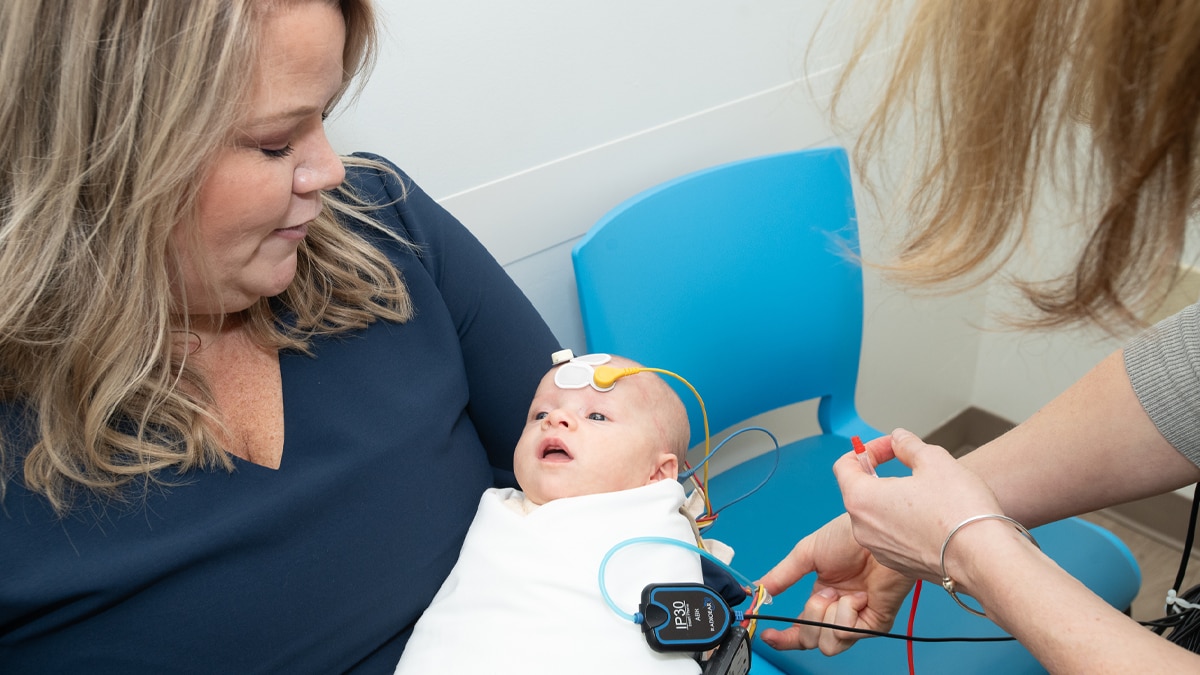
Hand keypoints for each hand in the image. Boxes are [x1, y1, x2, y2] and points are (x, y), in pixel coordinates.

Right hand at [756, 513, 912, 655]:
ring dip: (826, 616)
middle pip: (811, 640)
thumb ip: (780, 576)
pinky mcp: (874, 625)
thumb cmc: (848, 537)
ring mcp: (856, 620)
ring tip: (839, 593)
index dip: (783, 637)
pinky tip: (858, 596)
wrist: (876, 535)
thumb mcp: (805, 554)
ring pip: (827, 644)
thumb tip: (759, 589)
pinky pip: (846, 635)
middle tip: (823, 595)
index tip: (768, 634)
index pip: (800, 628)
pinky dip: (846, 614)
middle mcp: (838, 612)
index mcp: (822, 597)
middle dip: (809, 619)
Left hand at [835, 428, 1003, 580]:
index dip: (867, 450)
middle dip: (883, 474)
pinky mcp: (900, 564)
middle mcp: (863, 528)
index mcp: (861, 499)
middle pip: (861, 492)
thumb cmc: (958, 511)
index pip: (844, 466)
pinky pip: (894, 537)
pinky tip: (934, 519)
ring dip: (896, 501)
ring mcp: (881, 550)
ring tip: (929, 494)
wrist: (984, 558)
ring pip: (879, 516)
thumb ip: (908, 445)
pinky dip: (906, 524)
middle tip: (912, 468)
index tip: (891, 447)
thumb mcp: (933, 459)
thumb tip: (899, 440)